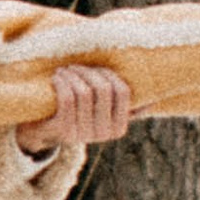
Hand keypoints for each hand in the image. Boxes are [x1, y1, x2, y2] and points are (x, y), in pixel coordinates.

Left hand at [17, 64, 132, 154]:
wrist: (46, 132)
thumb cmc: (79, 114)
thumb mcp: (104, 113)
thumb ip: (126, 107)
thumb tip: (153, 99)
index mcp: (119, 128)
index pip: (123, 92)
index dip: (111, 74)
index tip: (98, 67)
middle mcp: (103, 134)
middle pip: (103, 89)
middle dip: (90, 71)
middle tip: (77, 65)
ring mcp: (82, 134)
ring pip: (84, 92)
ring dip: (73, 74)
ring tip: (66, 69)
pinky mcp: (62, 130)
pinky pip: (67, 98)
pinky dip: (62, 82)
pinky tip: (58, 77)